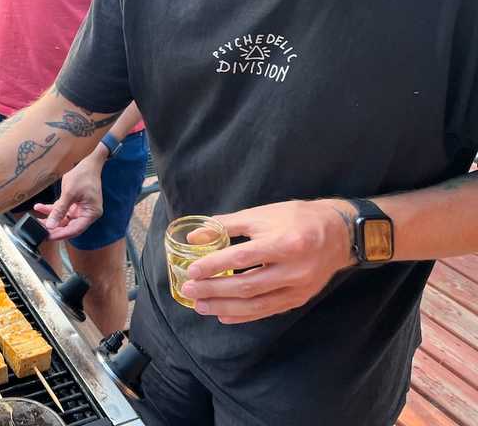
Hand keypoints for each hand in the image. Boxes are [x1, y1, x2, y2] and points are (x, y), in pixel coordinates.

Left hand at [33, 146, 107, 239]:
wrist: (88, 163)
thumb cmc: (84, 176)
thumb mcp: (69, 193)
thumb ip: (59, 210)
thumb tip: (51, 225)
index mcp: (90, 214)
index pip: (75, 230)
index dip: (61, 234)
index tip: (48, 237)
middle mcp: (87, 214)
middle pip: (68, 226)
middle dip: (53, 227)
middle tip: (40, 230)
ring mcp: (80, 209)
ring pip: (63, 219)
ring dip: (50, 218)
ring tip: (37, 220)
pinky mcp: (74, 204)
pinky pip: (61, 209)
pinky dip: (51, 209)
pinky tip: (39, 207)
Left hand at [180, 199, 355, 323]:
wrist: (339, 234)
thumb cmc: (296, 219)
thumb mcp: (261, 214)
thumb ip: (226, 226)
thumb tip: (194, 237)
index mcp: (284, 243)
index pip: (241, 258)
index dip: (214, 266)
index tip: (192, 270)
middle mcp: (293, 269)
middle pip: (247, 286)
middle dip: (214, 290)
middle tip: (190, 290)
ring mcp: (298, 288)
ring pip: (256, 304)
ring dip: (224, 307)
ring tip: (201, 306)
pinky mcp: (299, 299)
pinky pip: (267, 311)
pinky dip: (244, 316)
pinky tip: (223, 316)